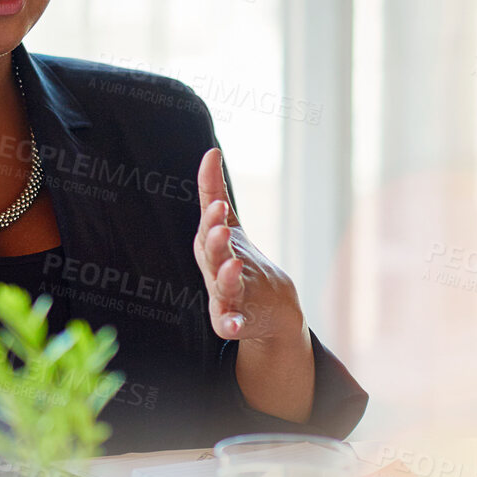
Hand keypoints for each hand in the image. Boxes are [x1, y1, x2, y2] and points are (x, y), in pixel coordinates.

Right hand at [193, 147, 304, 341]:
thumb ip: (214, 190)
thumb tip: (211, 151)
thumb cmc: (237, 259)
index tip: (220, 205)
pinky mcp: (233, 320)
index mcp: (211, 245)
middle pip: (212, 256)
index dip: (213, 218)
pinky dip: (230, 324)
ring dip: (225, 277)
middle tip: (221, 229)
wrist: (266, 305)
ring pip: (222, 286)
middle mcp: (214, 269)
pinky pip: (229, 324)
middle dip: (216, 243)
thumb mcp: (228, 224)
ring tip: (233, 265)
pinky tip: (233, 325)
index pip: (210, 228)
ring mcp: (224, 296)